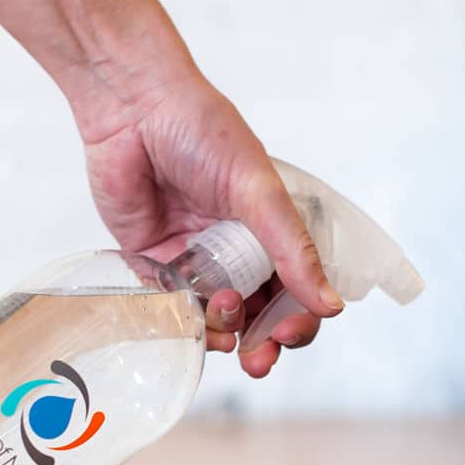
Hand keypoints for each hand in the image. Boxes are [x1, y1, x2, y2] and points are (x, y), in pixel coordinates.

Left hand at [73, 43, 342, 377]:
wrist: (133, 104)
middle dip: (261, 344)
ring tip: (221, 314)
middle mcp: (237, 253)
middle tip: (258, 360)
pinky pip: (170, 305)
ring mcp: (197, 261)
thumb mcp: (260, 192)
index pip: (295, 294)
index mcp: (272, 235)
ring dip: (222, 329)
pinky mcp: (153, 262)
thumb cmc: (204, 132)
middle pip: (256, 318)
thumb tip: (330, 305)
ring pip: (215, 318)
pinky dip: (180, 316)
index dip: (297, 322)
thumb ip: (293, 251)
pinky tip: (185, 311)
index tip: (289, 335)